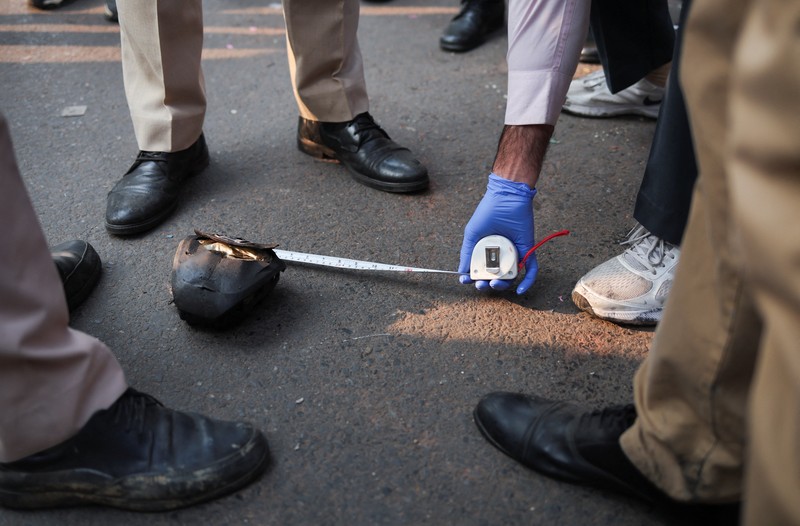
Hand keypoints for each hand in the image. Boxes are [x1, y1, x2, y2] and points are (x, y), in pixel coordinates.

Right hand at [458, 173, 537, 293]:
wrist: (507, 197)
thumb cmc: (488, 213)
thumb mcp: (472, 234)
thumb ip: (467, 253)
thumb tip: (462, 272)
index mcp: (486, 251)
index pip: (480, 271)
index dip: (472, 279)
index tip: (466, 281)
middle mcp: (500, 255)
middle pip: (494, 277)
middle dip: (486, 284)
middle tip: (481, 284)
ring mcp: (514, 254)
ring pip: (510, 277)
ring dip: (502, 286)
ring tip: (494, 284)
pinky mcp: (527, 251)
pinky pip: (530, 271)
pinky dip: (527, 283)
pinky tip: (520, 290)